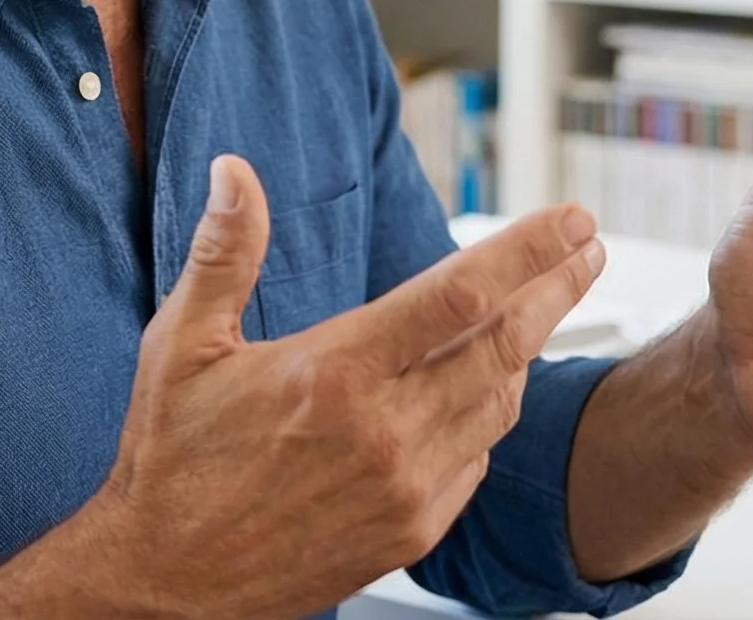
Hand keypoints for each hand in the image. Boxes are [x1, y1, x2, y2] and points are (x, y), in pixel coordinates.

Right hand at [80, 156, 608, 618]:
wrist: (167, 580)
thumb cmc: (169, 463)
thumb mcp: (180, 346)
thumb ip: (223, 254)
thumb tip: (235, 173)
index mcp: (333, 374)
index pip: (459, 294)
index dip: (527, 250)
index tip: (570, 220)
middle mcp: (383, 432)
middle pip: (504, 345)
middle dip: (556, 288)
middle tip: (586, 248)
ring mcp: (406, 488)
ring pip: (498, 403)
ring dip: (528, 349)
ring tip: (542, 307)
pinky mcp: (411, 531)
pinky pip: (476, 461)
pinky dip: (488, 414)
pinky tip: (481, 390)